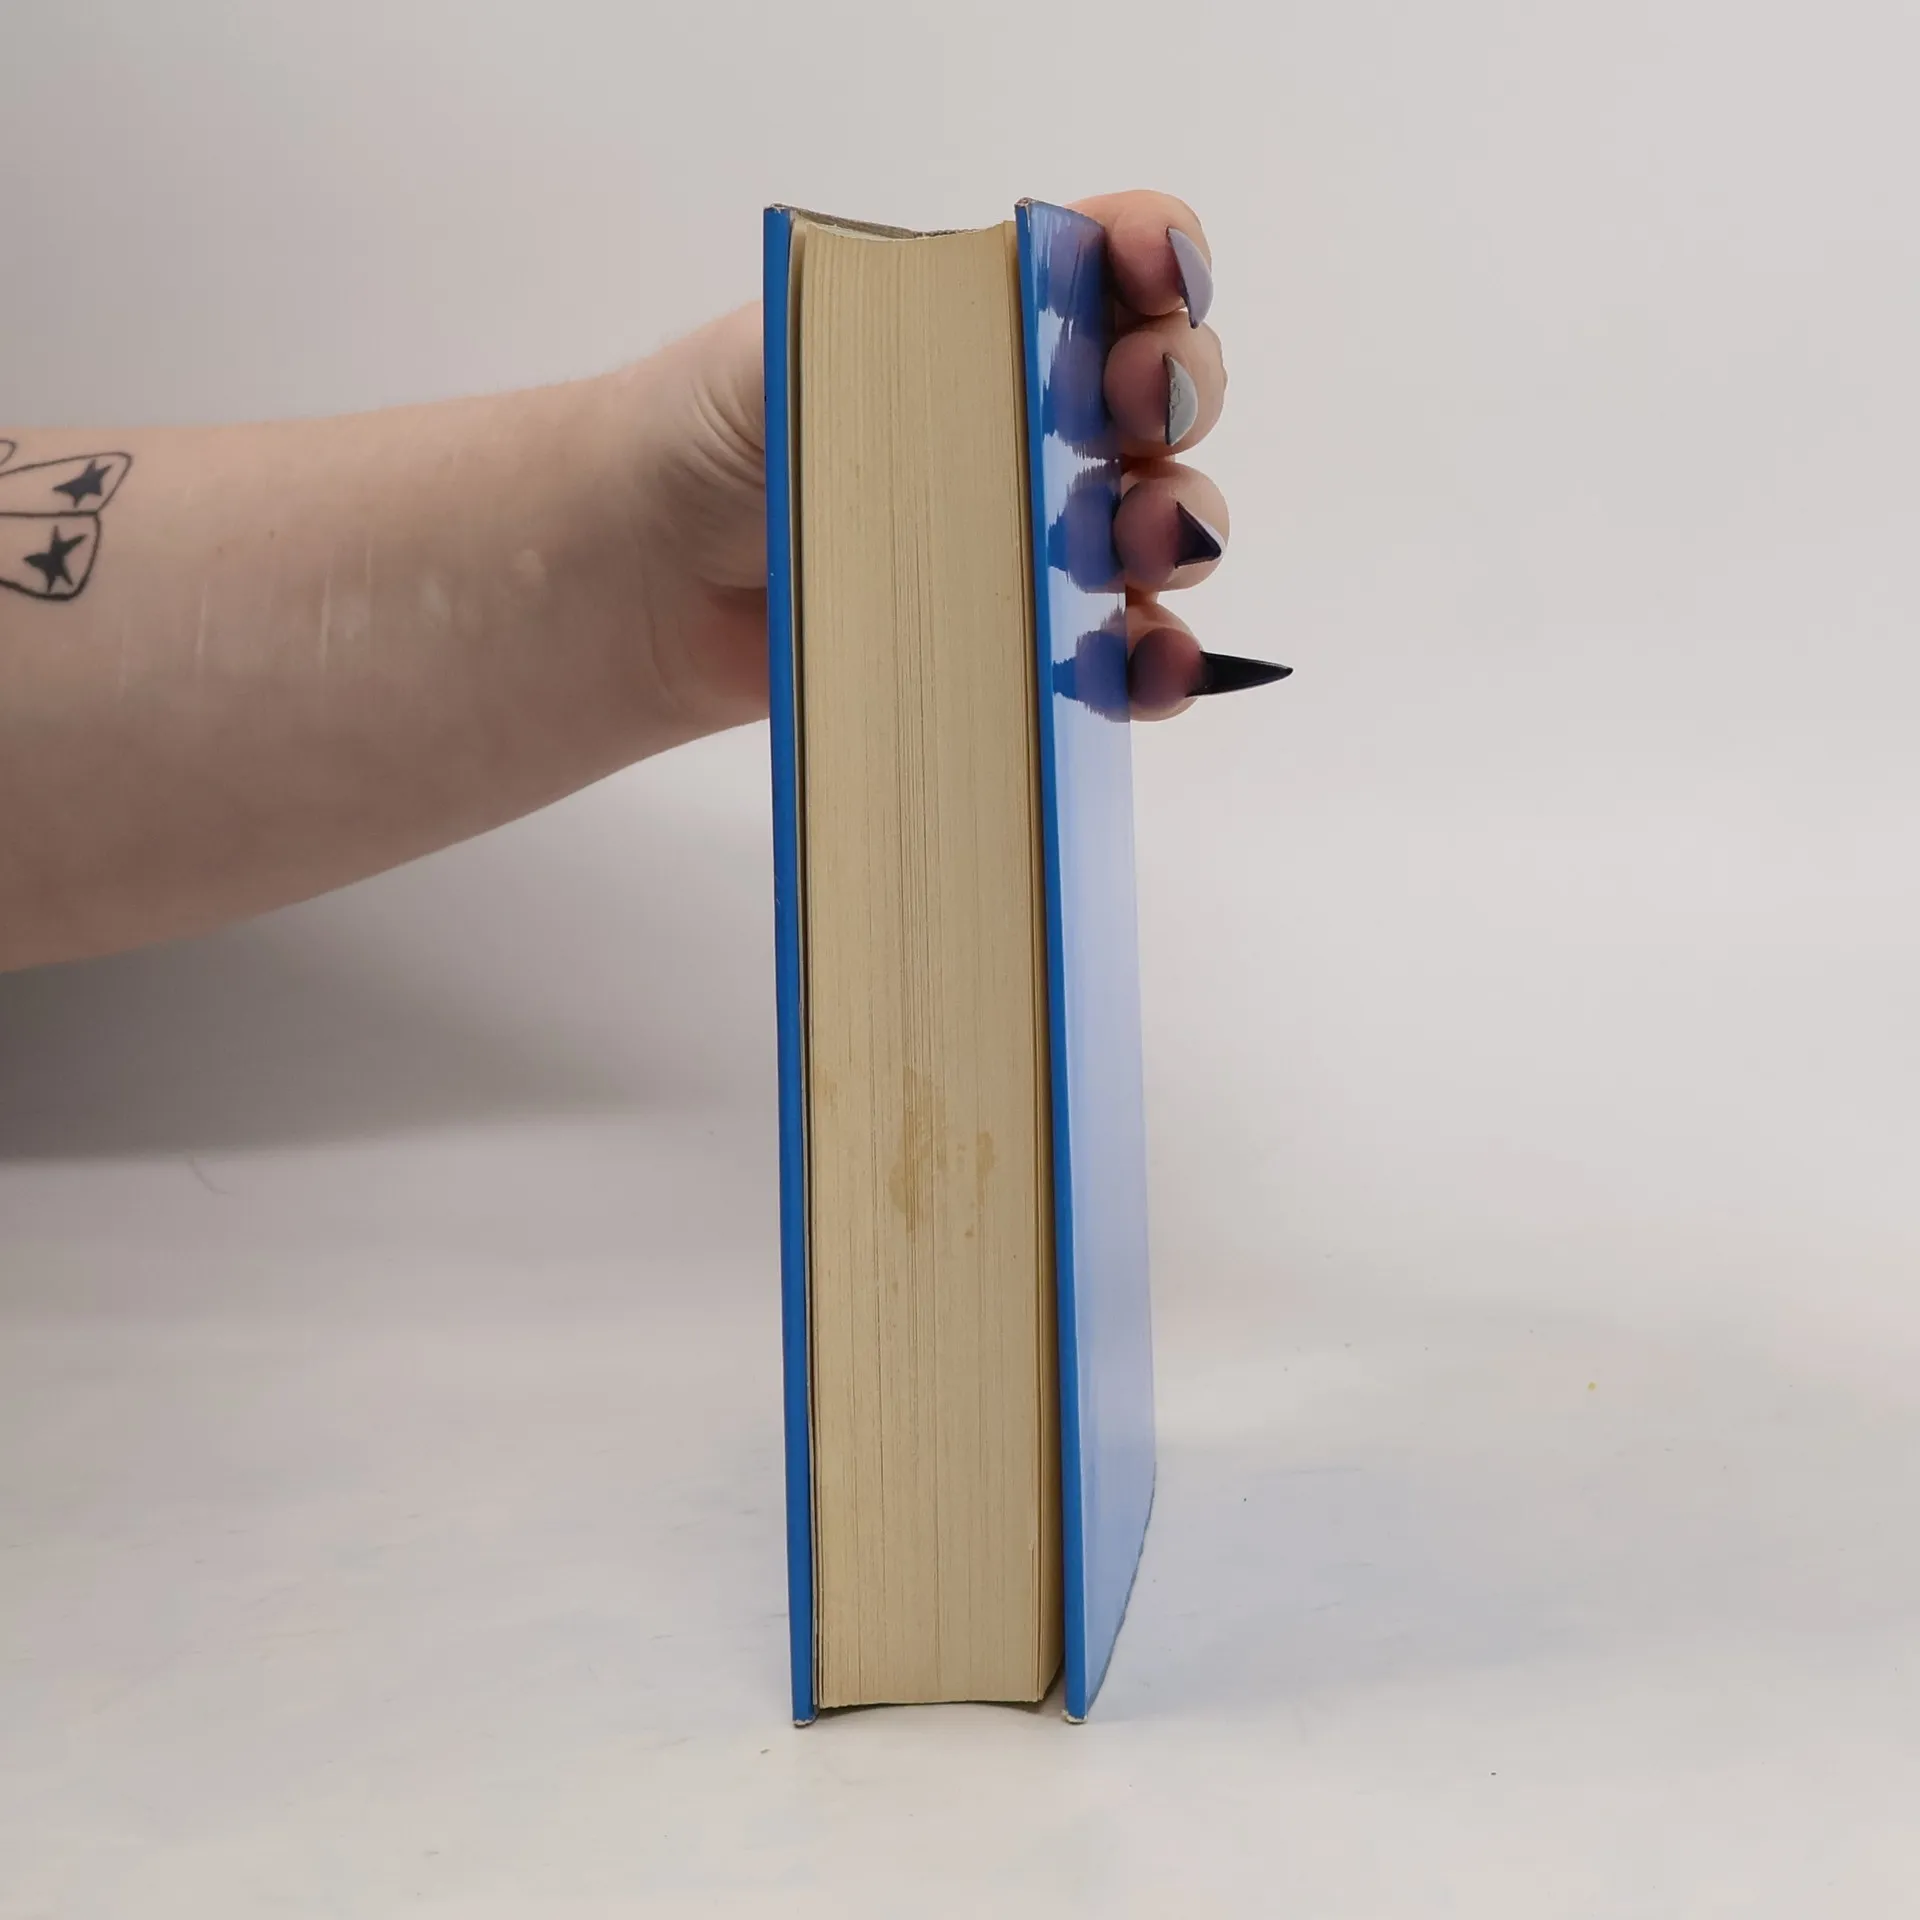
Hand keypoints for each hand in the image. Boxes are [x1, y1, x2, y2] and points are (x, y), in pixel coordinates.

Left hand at [619, 190, 1234, 732]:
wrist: (650, 570)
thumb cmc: (713, 436)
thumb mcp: (790, 348)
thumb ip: (899, 338)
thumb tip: (996, 371)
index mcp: (990, 319)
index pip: (1111, 264)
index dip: (1159, 256)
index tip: (1160, 276)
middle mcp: (1035, 417)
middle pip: (1166, 391)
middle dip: (1178, 391)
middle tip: (1138, 412)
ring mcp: (1037, 534)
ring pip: (1163, 523)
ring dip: (1179, 527)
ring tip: (1140, 546)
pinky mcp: (1025, 643)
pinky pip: (1121, 653)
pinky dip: (1154, 660)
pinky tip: (1150, 665)